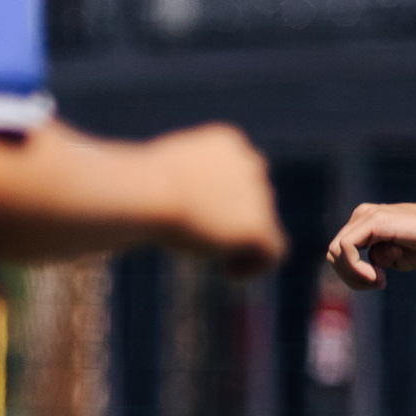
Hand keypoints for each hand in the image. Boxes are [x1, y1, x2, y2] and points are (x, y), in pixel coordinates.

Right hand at [155, 125, 284, 272]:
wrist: (149, 193)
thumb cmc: (143, 188)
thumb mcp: (164, 180)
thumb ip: (192, 190)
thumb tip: (202, 213)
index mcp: (227, 142)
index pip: (240, 171)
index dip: (227, 196)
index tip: (202, 215)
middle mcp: (249, 163)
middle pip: (255, 198)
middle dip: (235, 220)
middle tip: (207, 240)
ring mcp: (259, 193)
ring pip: (262, 225)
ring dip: (240, 243)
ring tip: (211, 257)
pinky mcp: (259, 224)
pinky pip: (273, 251)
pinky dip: (254, 265)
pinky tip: (227, 272)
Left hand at [325, 201, 415, 289]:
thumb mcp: (397, 259)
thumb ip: (376, 261)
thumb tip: (358, 266)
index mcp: (365, 222)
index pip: (340, 253)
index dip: (353, 276)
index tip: (379, 283)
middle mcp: (362, 215)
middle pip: (334, 254)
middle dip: (351, 277)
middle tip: (379, 284)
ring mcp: (366, 215)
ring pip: (336, 251)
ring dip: (354, 275)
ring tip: (380, 280)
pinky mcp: (374, 220)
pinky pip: (346, 247)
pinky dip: (356, 267)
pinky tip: (378, 276)